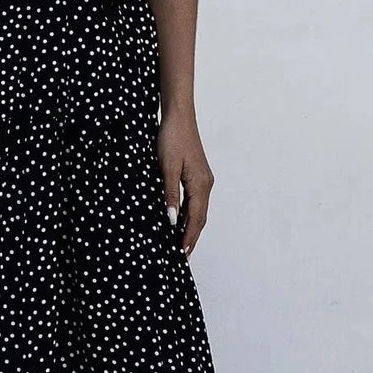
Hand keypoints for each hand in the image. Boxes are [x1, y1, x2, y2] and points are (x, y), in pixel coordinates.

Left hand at [157, 108, 213, 255]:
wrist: (178, 115)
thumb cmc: (172, 138)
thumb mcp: (166, 168)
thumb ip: (169, 195)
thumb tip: (170, 220)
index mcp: (200, 185)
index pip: (195, 220)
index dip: (188, 238)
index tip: (182, 255)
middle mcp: (206, 185)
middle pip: (199, 218)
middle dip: (191, 237)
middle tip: (181, 257)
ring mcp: (203, 179)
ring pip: (197, 210)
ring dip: (189, 227)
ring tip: (180, 244)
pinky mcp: (198, 174)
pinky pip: (195, 201)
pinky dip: (188, 214)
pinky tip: (178, 220)